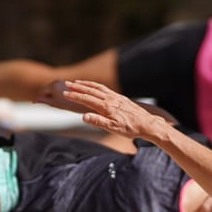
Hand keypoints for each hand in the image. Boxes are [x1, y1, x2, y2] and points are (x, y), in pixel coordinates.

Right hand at [49, 79, 169, 141]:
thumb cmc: (130, 128)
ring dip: (85, 84)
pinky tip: (93, 86)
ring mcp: (115, 97)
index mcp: (106, 107)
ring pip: (97, 88)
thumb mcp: (113, 129)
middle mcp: (110, 99)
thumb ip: (98, 122)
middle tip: (65, 84)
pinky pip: (104, 89)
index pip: (87, 99)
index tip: (64, 94)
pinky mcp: (119, 97)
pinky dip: (95, 85)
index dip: (75, 96)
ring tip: (76, 82)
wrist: (147, 123)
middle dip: (77, 87)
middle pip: (90, 91)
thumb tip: (84, 117)